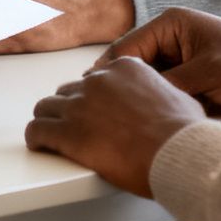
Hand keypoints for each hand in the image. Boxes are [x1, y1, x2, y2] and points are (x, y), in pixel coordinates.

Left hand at [24, 58, 205, 196]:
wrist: (178, 153)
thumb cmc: (183, 133)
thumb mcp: (178, 96)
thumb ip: (158, 90)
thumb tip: (160, 100)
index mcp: (124, 68)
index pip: (94, 78)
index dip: (92, 98)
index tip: (92, 111)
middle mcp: (98, 82)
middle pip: (67, 92)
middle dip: (70, 109)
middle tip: (75, 127)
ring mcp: (79, 105)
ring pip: (46, 107)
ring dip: (49, 121)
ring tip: (52, 135)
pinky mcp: (67, 132)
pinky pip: (37, 130)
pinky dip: (36, 138)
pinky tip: (40, 145)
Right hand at [106, 6, 220, 115]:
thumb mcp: (209, 73)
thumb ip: (172, 84)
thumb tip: (140, 99)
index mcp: (171, 26)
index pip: (127, 47)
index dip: (110, 70)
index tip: (95, 93)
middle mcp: (169, 41)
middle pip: (132, 66)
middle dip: (121, 86)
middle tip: (104, 110)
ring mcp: (177, 63)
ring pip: (146, 83)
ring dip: (139, 98)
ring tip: (120, 118)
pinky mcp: (186, 82)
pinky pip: (162, 94)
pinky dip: (156, 105)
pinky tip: (146, 120)